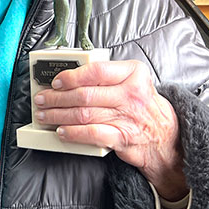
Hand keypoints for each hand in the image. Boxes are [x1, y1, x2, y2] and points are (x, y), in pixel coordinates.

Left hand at [34, 60, 187, 199]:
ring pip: (84, 114)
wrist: (166, 136)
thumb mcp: (132, 81)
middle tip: (42, 99)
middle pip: (85, 94)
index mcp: (133, 73)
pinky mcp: (123, 137)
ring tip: (45, 115)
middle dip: (57, 98)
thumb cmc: (142, 105)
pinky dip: (73, 133)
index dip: (71, 76)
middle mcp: (131, 94)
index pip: (96, 71)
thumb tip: (68, 76)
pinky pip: (92, 134)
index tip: (55, 81)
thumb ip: (106, 76)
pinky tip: (62, 131)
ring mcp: (128, 116)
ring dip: (58, 115)